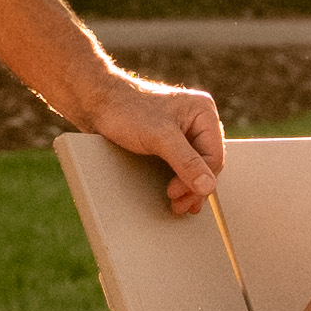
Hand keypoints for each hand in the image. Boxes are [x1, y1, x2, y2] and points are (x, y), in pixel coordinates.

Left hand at [89, 67, 229, 213]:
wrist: (96, 104)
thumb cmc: (126, 111)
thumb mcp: (159, 137)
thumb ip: (186, 161)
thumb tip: (208, 187)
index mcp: (203, 112)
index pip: (214, 156)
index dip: (199, 179)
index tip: (175, 193)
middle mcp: (198, 121)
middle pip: (208, 164)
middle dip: (193, 187)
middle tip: (178, 205)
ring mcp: (184, 132)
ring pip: (196, 168)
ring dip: (188, 188)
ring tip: (177, 205)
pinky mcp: (170, 142)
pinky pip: (183, 166)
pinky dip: (180, 182)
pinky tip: (176, 194)